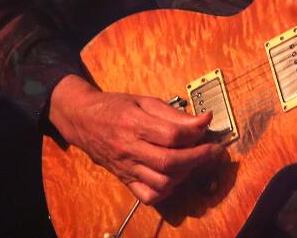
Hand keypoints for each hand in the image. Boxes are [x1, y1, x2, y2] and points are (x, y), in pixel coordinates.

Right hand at [48, 74, 224, 204]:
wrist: (83, 121)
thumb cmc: (115, 107)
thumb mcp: (144, 100)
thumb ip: (173, 113)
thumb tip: (204, 119)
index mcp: (134, 123)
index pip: (171, 135)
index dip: (195, 133)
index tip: (208, 125)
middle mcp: (129, 149)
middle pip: (169, 162)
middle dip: (198, 157)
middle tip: (213, 150)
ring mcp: (127, 168)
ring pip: (161, 182)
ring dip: (184, 173)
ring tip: (193, 160)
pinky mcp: (125, 180)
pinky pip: (148, 196)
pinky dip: (166, 190)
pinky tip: (174, 176)